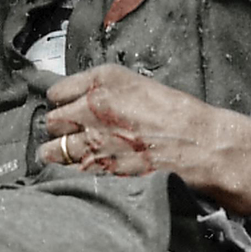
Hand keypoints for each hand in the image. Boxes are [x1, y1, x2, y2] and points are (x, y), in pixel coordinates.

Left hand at [38, 65, 250, 217]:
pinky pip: (71, 169)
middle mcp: (92, 107)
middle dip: (59, 127)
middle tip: (69, 132)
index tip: (65, 107)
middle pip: (52, 120)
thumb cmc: (176, 113)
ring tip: (62, 154)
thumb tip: (83, 103)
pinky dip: (72, 171)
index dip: (61, 101)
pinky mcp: (101, 166)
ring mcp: (94, 139)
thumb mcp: (138, 86)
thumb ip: (105, 93)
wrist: (197, 143)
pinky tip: (80, 169)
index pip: (57, 91)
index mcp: (102, 80)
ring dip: (57, 152)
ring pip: (54, 148)